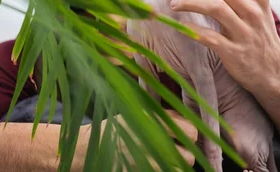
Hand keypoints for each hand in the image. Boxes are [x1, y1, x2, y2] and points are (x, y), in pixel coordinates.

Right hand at [78, 110, 197, 169]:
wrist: (89, 148)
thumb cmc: (115, 129)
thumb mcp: (136, 113)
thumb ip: (161, 116)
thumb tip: (185, 120)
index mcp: (153, 123)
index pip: (190, 132)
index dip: (191, 135)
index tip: (186, 136)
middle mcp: (152, 143)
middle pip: (188, 156)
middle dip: (184, 155)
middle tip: (177, 152)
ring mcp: (146, 162)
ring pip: (178, 170)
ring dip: (175, 167)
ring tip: (166, 161)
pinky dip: (162, 171)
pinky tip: (156, 166)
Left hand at [169, 0, 279, 92]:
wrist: (275, 73)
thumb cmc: (259, 36)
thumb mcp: (257, 10)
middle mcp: (253, 11)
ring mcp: (245, 32)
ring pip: (214, 6)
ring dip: (188, 2)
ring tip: (173, 5)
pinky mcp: (235, 53)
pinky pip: (209, 36)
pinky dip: (192, 29)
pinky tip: (181, 26)